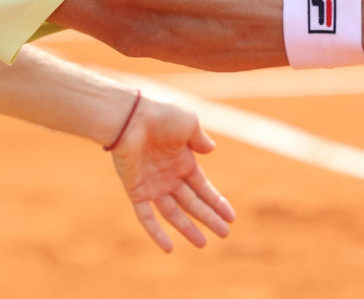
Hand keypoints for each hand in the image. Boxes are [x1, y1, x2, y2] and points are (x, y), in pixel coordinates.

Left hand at [108, 94, 235, 251]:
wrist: (132, 118)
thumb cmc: (161, 116)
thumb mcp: (189, 123)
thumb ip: (199, 139)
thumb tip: (211, 149)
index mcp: (183, 161)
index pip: (203, 187)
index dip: (217, 202)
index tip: (231, 217)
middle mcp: (169, 176)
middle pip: (192, 203)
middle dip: (209, 218)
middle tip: (224, 234)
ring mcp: (152, 185)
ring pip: (173, 213)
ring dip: (188, 228)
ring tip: (203, 243)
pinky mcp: (136, 191)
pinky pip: (146, 216)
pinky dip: (156, 233)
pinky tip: (169, 248)